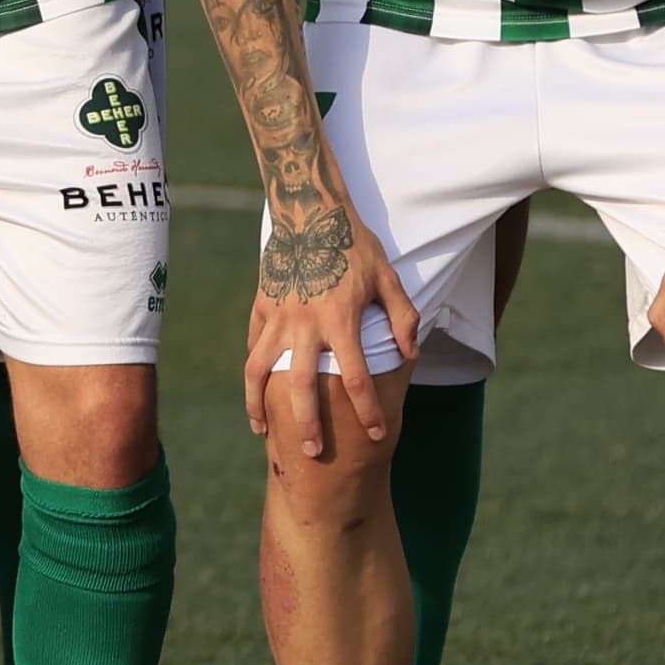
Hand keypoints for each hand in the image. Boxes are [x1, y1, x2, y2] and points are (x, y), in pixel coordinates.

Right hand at [243, 185, 420, 463]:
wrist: (310, 211)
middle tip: (314, 452)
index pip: (357, 378)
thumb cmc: (354, 245)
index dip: (368, 410)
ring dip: (260, 405)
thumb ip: (402, 317)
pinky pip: (253, 345)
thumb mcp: (387, 278)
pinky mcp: (261, 307)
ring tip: (264, 431)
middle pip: (302, 386)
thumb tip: (412, 353)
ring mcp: (278, 316)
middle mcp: (306, 324)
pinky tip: (256, 391)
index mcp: (341, 320)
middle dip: (308, 424)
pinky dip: (253, 372)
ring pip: (260, 370)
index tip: (374, 433)